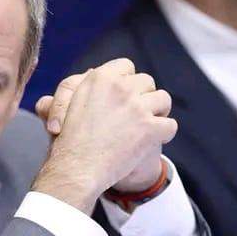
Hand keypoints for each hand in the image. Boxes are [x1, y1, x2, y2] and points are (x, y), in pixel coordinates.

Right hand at [32, 59, 176, 212]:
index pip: (126, 66)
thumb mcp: (66, 105)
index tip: (125, 94)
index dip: (128, 80)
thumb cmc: (68, 141)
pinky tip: (153, 140)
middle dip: (144, 96)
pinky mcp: (150, 128)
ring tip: (148, 125)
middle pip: (147, 81)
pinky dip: (164, 134)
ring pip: (163, 99)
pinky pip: (170, 125)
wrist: (76, 169)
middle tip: (137, 113)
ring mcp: (137, 108)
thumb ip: (81, 87)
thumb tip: (92, 71)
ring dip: (158, 112)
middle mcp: (120, 88)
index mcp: (100, 78)